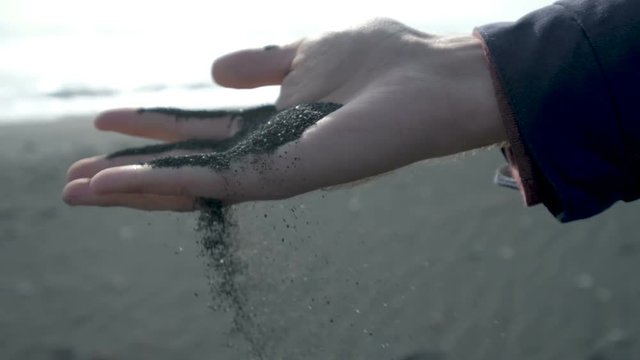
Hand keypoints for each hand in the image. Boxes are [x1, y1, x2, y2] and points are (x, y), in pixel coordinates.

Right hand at [63, 18, 505, 210]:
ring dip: (133, 189)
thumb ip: (261, 63)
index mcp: (270, 122)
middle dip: (130, 174)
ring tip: (80, 192)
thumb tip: (212, 71)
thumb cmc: (382, 62)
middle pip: (186, 166)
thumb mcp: (305, 52)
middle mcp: (266, 150)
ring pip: (190, 184)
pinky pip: (214, 184)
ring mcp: (274, 167)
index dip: (150, 133)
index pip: (197, 134)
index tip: (102, 129)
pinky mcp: (285, 174)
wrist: (433, 79)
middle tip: (73, 182)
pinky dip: (164, 185)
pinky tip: (121, 185)